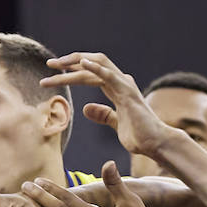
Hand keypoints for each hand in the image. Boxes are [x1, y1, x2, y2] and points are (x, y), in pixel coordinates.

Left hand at [42, 52, 176, 158]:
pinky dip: (96, 68)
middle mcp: (120, 82)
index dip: (72, 70)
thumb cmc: (140, 136)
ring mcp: (124, 85)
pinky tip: (83, 63)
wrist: (156, 144)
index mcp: (116, 88)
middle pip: (91, 64)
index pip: (90, 73)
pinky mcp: (127, 93)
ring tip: (57, 65)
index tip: (54, 72)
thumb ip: (103, 115)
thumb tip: (85, 108)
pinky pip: (109, 76)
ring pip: (96, 66)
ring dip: (75, 63)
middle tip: (49, 64)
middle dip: (69, 62)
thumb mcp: (116, 124)